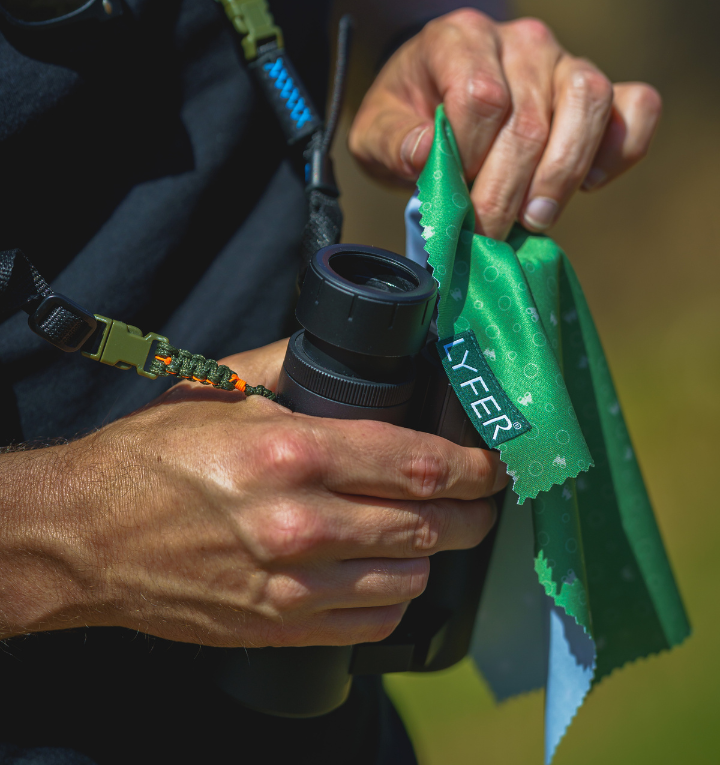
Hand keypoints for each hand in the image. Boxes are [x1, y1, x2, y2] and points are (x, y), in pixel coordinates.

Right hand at [0, 340, 506, 647]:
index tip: (494, 462)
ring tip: (433, 531)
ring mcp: (289, 585)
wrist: (85, 537)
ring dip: (433, 554)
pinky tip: (388, 574)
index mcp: (291, 452)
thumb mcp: (220, 391)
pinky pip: (370, 623)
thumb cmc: (150, 458)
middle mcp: (298, 523)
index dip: (474, 465)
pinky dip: (394, 598)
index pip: (418, 463)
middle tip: (485, 499)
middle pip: (427, 525)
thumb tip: (353, 356)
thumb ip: (293, 366)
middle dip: (474, 512)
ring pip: (408, 578)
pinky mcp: (276, 626)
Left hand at [349, 9, 661, 239]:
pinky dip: (622, 149)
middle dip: (508, 189)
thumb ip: (393, 142)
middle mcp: (520, 39)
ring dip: (562, 173)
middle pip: (530, 117)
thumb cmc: (408, 118)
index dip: (471, 157)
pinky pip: (636, 107)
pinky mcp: (601, 86)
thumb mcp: (376, 131)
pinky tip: (590, 183)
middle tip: (490, 231)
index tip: (454, 192)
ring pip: (588, 103)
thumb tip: (427, 155)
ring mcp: (565, 59)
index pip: (481, 97)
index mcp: (458, 37)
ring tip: (536, 217)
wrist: (437, 95)